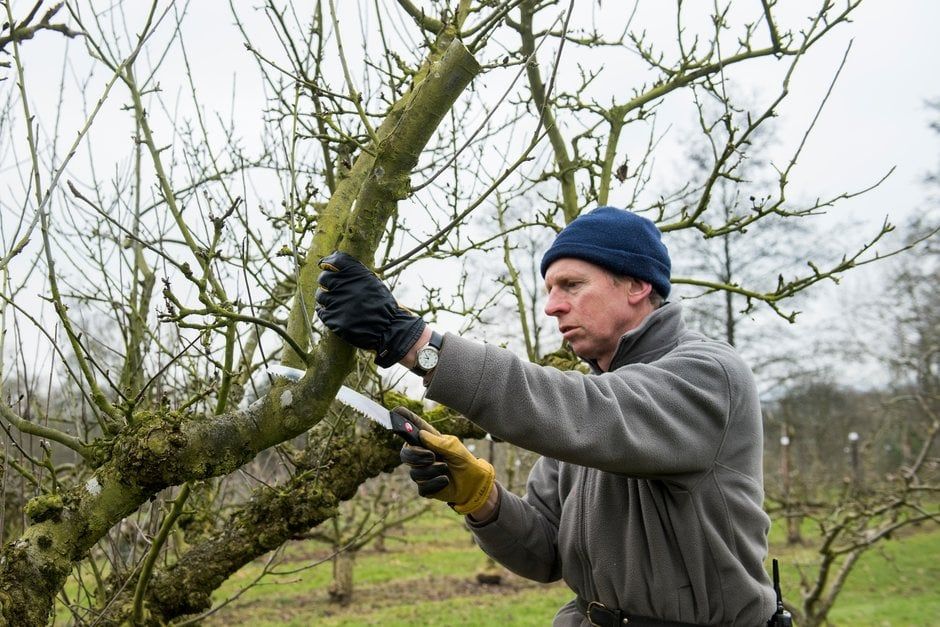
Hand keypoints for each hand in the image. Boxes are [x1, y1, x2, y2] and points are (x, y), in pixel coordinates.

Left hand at [316, 251, 425, 367]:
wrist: (388, 328)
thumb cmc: (382, 304)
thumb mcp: (373, 282)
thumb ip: (356, 272)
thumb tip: (335, 260)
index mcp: (355, 273)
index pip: (334, 260)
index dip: (328, 262)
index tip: (326, 266)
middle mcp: (343, 285)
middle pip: (324, 277)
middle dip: (327, 282)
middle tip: (334, 289)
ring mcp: (336, 301)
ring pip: (320, 295)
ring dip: (326, 298)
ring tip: (338, 303)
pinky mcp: (332, 318)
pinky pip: (321, 310)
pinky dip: (327, 311)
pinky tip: (337, 313)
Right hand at [396, 407, 494, 514]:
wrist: (473, 484)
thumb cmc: (464, 461)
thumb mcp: (455, 447)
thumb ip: (438, 441)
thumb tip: (421, 434)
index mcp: (428, 441)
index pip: (413, 428)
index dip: (403, 419)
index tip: (395, 410)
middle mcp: (421, 455)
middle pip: (405, 454)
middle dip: (417, 456)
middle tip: (432, 457)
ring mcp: (421, 471)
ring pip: (415, 473)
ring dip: (433, 471)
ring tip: (446, 469)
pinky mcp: (424, 487)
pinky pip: (422, 487)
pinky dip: (436, 483)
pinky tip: (445, 480)